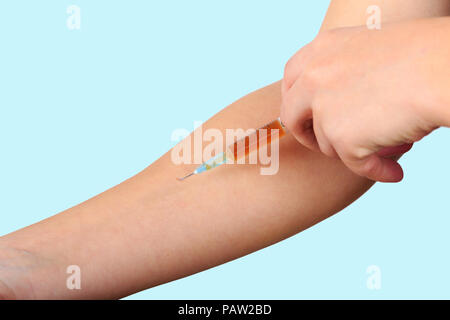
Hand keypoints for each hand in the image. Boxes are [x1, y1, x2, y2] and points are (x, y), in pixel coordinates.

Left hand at [281, 18, 448, 181]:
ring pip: (327, 144)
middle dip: (308, 136)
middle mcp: (313, 77)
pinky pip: (354, 164)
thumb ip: (341, 73)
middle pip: (292, 116)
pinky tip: (393, 171)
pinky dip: (374, 170)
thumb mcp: (368, 52)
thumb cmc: (423, 56)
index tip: (309, 118)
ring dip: (354, 150)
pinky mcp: (341, 137)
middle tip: (331, 146)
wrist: (443, 68)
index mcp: (320, 50)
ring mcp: (323, 108)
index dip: (297, 103)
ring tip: (389, 143)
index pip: (291, 81)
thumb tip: (334, 108)